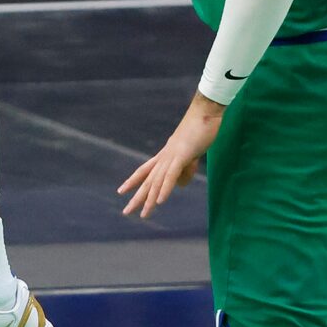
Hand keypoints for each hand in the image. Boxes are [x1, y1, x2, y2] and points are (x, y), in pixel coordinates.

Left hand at [118, 91, 224, 219]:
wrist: (205, 112)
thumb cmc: (200, 130)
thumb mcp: (191, 154)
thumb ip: (184, 169)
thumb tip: (179, 185)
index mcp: (165, 154)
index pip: (144, 170)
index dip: (132, 181)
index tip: (121, 191)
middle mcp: (164, 155)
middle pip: (147, 179)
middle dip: (137, 197)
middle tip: (126, 212)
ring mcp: (171, 155)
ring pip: (157, 180)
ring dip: (150, 199)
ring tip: (143, 214)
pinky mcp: (182, 154)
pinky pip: (171, 174)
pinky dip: (164, 188)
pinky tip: (159, 201)